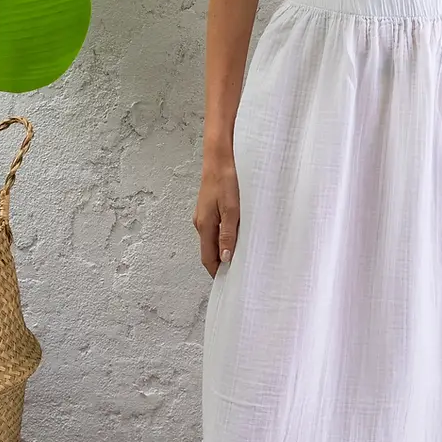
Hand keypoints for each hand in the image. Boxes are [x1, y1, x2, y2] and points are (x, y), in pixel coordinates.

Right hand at [193, 141, 239, 276]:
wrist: (219, 158)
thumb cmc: (225, 181)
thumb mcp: (231, 209)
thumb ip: (228, 233)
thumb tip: (225, 257)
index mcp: (204, 225)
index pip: (208, 258)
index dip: (217, 271)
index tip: (229, 282)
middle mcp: (200, 223)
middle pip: (209, 250)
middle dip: (221, 262)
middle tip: (238, 271)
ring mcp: (203, 215)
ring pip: (212, 239)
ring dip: (223, 248)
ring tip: (240, 255)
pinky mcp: (209, 207)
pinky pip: (215, 228)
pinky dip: (223, 236)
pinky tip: (236, 234)